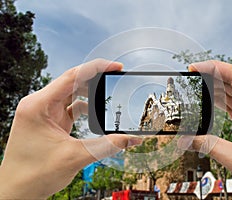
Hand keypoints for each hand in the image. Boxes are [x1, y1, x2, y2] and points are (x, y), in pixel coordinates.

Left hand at [0, 59, 141, 198]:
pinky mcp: (49, 120)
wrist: (16, 191)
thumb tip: (132, 139)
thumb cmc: (33, 175)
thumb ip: (107, 146)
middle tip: (116, 81)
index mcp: (38, 105)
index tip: (116, 66)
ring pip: (72, 94)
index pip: (72, 76)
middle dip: (96, 81)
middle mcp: (39, 104)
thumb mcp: (75, 157)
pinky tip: (96, 116)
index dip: (97, 68)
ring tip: (108, 99)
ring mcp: (44, 112)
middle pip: (72, 82)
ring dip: (90, 96)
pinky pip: (70, 107)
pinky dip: (85, 109)